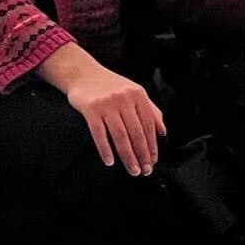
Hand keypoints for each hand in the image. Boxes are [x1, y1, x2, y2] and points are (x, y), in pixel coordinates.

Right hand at [42, 45, 164, 174]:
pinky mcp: (91, 109)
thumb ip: (150, 110)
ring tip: (132, 170)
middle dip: (142, 154)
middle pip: (136, 132)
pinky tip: (110, 161)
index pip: (149, 124)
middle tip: (145, 170)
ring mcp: (107, 104)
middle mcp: (124, 98)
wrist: (83, 73)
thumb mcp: (134, 92)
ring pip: (120, 135)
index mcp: (138, 95)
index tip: (153, 160)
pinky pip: (99, 134)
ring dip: (128, 156)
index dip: (152, 145)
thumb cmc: (110, 85)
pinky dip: (105, 149)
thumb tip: (162, 132)